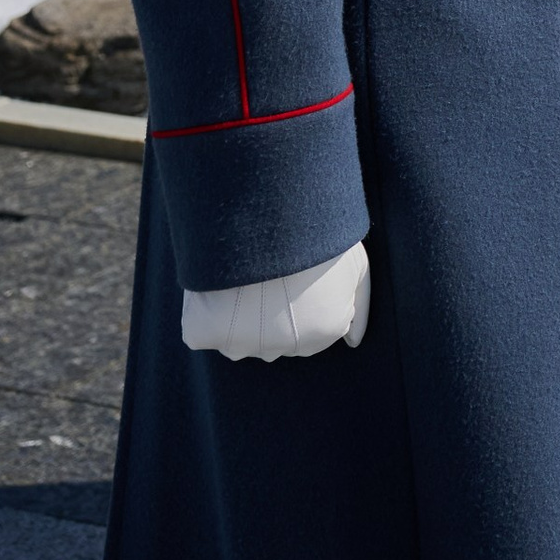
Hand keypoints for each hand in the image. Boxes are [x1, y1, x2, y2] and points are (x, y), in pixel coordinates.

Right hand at [182, 243, 370, 361]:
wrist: (273, 209)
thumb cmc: (318, 234)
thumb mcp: (356, 266)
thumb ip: (359, 307)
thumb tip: (354, 342)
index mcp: (323, 333)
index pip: (310, 330)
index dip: (300, 301)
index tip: (294, 274)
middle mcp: (283, 349)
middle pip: (272, 338)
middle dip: (270, 312)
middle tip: (267, 272)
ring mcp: (241, 345)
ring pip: (237, 338)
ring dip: (236, 316)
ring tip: (242, 275)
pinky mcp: (204, 333)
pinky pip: (199, 332)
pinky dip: (202, 315)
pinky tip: (214, 286)